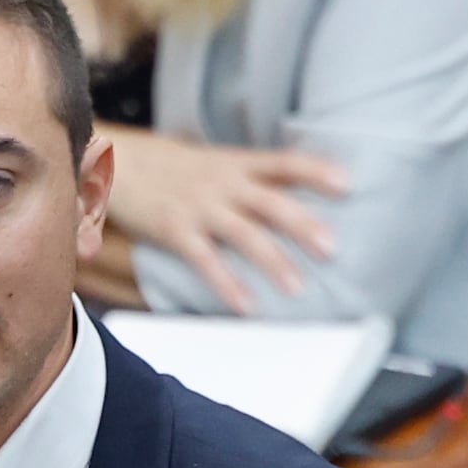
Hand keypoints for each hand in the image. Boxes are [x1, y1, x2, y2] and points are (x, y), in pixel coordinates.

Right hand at [97, 128, 344, 312]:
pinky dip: (227, 283)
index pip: (284, 162)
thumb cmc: (175, 169)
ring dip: (273, 261)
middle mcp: (223, 183)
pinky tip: (247, 305)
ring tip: (297, 288)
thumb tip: (298, 202)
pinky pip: (205, 259)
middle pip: (270, 201)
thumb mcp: (216, 164)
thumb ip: (252, 180)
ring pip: (244, 234)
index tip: (347, 184)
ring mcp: (200, 207)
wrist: (120, 162)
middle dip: (302, 225)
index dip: (316, 170)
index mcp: (237, 164)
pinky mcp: (176, 230)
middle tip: (332, 248)